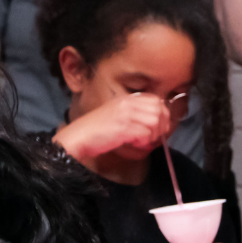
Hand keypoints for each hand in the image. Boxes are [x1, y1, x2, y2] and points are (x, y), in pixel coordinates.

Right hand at [53, 93, 171, 160]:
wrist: (79, 136)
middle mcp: (127, 103)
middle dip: (161, 125)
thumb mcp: (117, 114)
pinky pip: (146, 133)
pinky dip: (144, 141)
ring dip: (153, 134)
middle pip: (159, 109)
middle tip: (153, 136)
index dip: (162, 114)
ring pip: (155, 121)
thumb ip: (135, 114)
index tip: (158, 127)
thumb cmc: (97, 129)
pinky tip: (135, 144)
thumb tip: (157, 121)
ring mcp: (125, 114)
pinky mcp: (123, 127)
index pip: (156, 99)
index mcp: (126, 98)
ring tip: (142, 141)